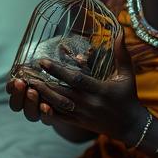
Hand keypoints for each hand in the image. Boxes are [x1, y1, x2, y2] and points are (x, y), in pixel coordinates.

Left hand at [7, 32, 143, 142]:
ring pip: (57, 105)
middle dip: (43, 82)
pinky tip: (33, 101)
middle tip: (27, 72)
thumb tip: (120, 31)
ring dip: (41, 94)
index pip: (76, 79)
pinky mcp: (77, 123)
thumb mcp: (127, 74)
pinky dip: (45, 110)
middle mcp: (89, 103)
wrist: (130, 125)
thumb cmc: (128, 96)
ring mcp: (82, 114)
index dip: (58, 70)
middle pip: (62, 92)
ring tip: (27, 84)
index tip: (42, 61)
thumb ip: (121, 54)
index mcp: (100, 90)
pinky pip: (58, 118)